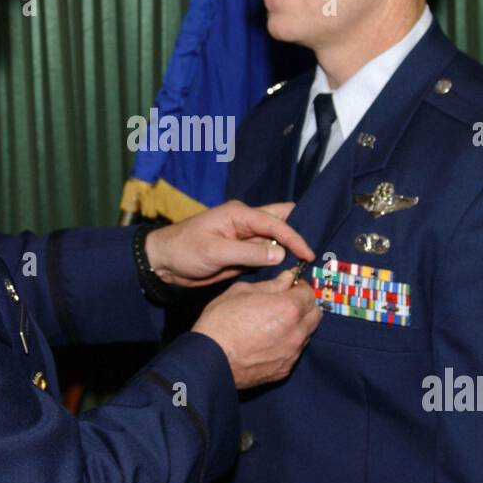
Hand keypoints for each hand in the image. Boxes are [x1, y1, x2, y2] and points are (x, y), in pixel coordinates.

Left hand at [144, 200, 312, 287]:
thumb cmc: (184, 250)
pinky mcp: (243, 253)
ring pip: (276, 239)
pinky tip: (293, 268)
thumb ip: (249, 252)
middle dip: (299, 232)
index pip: (274, 222)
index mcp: (239, 214)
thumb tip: (280, 253)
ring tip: (311, 261)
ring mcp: (245, 238)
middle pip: (280, 221)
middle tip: (318, 248)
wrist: (164, 262)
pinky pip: (266, 253)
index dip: (294, 237)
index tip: (309, 253)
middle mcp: (245, 222)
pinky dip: (280, 259)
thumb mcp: (215, 252)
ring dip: (291, 248)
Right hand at [193, 269, 321, 388]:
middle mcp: (296, 332)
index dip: (300, 287)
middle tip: (287, 302)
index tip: (290, 286)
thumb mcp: (242, 291)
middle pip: (316, 314)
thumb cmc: (221, 322)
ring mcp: (292, 354)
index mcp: (288, 308)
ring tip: (275, 323)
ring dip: (298, 325)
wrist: (210, 360)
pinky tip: (269, 341)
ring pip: (307, 334)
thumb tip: (287, 279)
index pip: (309, 293)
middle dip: (305, 305)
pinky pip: (294, 352)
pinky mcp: (284, 370)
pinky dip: (288, 343)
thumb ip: (271, 285)